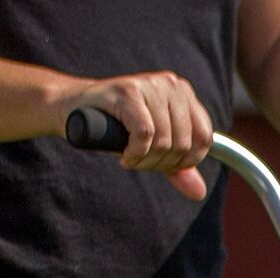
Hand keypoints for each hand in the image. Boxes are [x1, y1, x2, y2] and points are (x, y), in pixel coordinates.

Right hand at [55, 72, 214, 201]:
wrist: (76, 110)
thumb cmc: (119, 128)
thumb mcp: (156, 149)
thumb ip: (179, 168)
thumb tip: (198, 192)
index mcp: (183, 93)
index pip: (204, 138)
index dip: (186, 161)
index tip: (163, 163)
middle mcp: (169, 84)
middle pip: (183, 143)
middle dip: (162, 163)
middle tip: (141, 161)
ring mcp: (149, 85)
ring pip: (164, 141)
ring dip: (146, 161)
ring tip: (131, 157)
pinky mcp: (128, 91)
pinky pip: (145, 135)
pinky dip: (136, 153)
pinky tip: (124, 155)